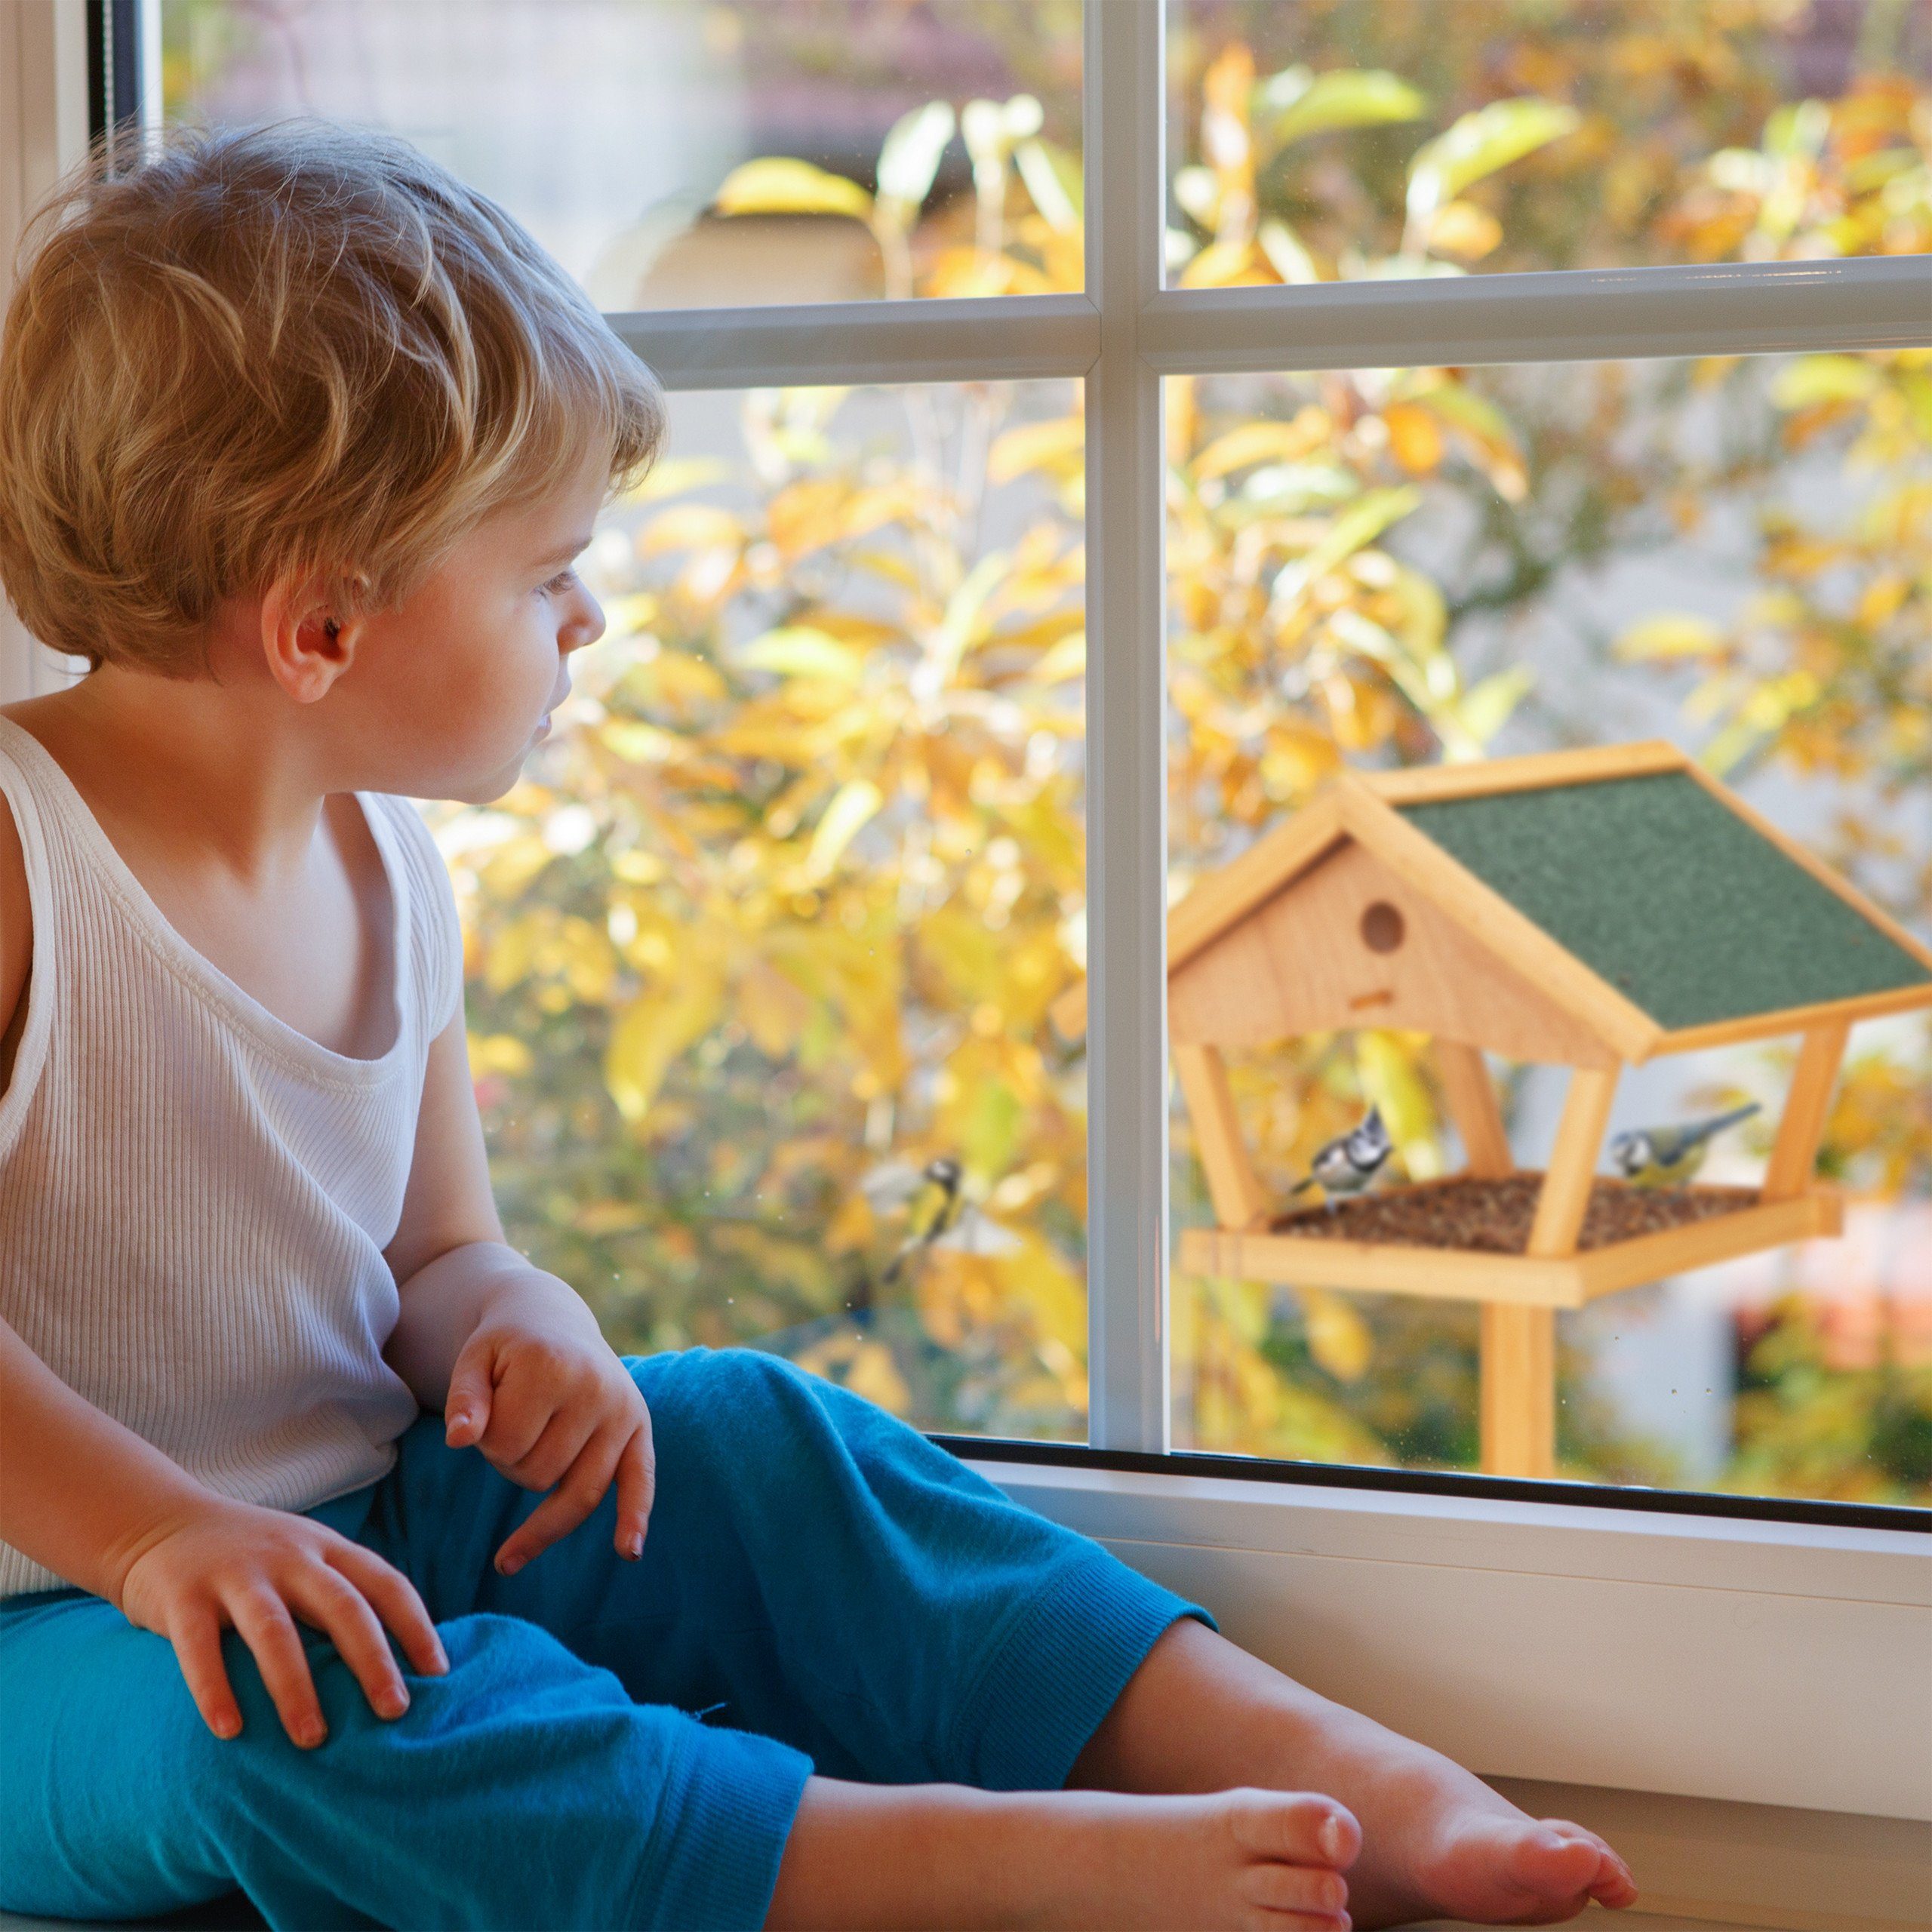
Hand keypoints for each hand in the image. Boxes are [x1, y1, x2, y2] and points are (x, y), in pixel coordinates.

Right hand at [115, 1495, 447, 1747]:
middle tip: (395, 1711)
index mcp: (326, 1549)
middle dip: (373, 1660)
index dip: (416, 1626)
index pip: (386, 1583)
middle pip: (342, 1606)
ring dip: (296, 1687)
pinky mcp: (183, 1595)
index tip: (439, 1673)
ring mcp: (235, 1573)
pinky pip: (200, 1647)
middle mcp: (289, 1556)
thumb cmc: (250, 1559)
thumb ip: (339, 1596)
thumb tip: (393, 1663)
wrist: (159, 1522)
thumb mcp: (303, 1560)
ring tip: (313, 1739)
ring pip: (275, 1630)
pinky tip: (230, 1731)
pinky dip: (215, 1689)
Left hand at [443, 1307, 654, 1576]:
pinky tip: (628, 1552)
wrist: (553, 1320)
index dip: (484, 1440)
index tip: (486, 1408)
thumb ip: (464, 1398)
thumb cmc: (506, 1347)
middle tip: (512, 1418)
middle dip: (512, 1460)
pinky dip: (634, 1518)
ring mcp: (623, 1411)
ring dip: (542, 1480)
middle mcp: (597, 1389)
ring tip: (535, 1440)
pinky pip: (640, 1483)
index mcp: (552, 1366)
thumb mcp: (474, 1360)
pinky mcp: (640, 1429)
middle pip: (538, 1475)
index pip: (504, 1445)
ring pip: (575, 1493)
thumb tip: (460, 1440)